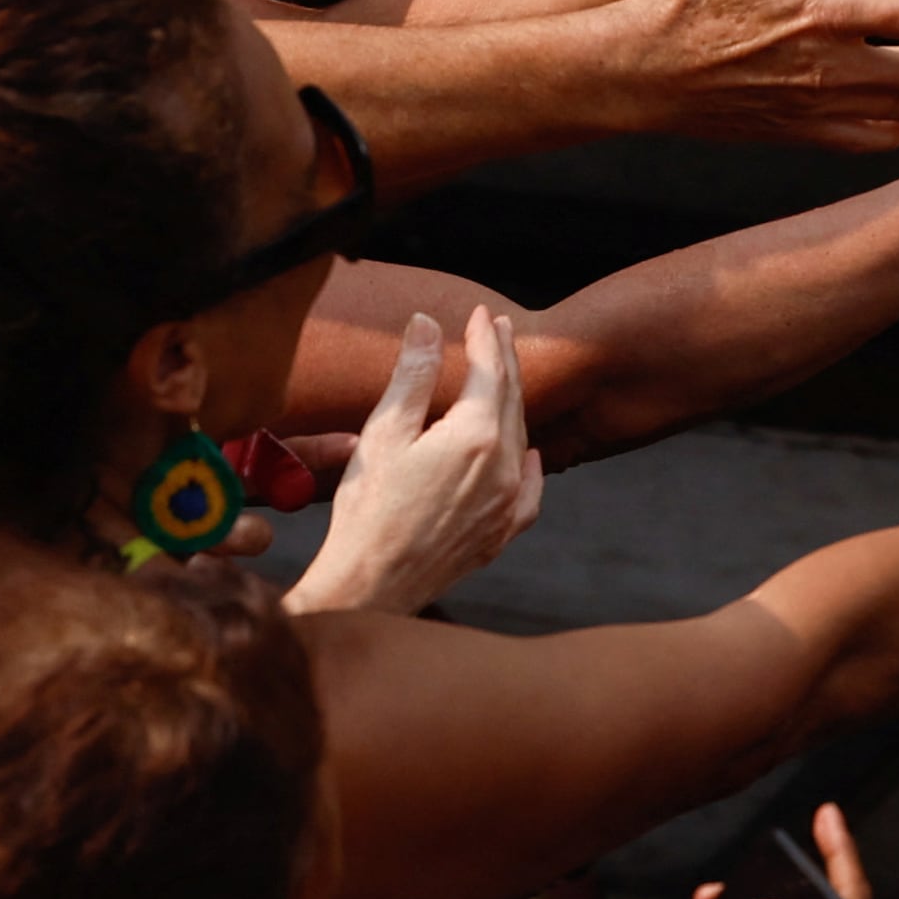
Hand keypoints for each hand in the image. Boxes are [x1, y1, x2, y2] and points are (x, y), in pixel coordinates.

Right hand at [285, 310, 539, 612]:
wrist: (371, 584)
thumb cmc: (368, 509)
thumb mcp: (383, 432)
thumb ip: (412, 375)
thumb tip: (426, 324)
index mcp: (475, 436)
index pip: (488, 370)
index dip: (485, 337)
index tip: (481, 313)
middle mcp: (504, 467)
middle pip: (511, 399)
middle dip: (504, 360)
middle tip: (500, 329)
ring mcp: (508, 503)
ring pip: (520, 439)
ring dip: (514, 404)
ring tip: (504, 379)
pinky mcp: (502, 533)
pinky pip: (530, 490)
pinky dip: (530, 465)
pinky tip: (531, 454)